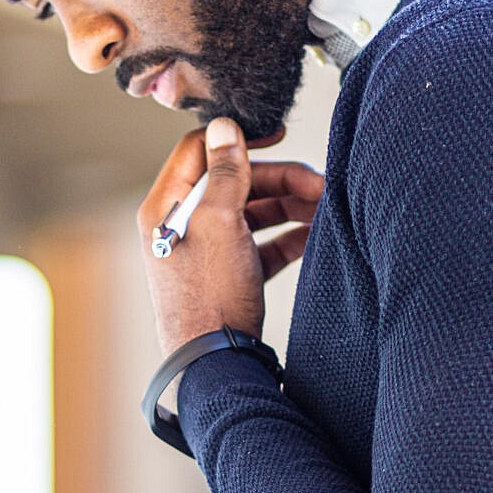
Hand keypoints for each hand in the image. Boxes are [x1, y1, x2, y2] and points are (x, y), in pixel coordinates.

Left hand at [137, 119, 323, 355]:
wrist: (214, 366)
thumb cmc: (210, 295)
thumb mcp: (219, 223)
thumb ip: (226, 173)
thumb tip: (224, 126)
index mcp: (166, 207)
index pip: (199, 151)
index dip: (239, 139)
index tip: (278, 135)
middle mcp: (182, 226)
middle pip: (234, 182)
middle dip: (279, 180)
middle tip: (320, 185)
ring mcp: (206, 253)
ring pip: (251, 213)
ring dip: (289, 206)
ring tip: (326, 209)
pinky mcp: (228, 277)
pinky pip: (260, 245)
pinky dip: (286, 238)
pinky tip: (315, 236)